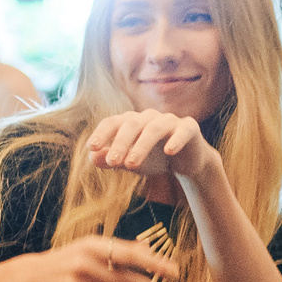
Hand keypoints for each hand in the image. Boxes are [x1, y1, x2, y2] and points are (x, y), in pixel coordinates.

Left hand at [87, 110, 220, 197]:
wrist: (186, 163)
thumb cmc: (154, 159)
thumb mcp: (130, 162)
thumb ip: (111, 160)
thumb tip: (92, 158)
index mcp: (131, 122)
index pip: (113, 122)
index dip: (102, 133)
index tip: (92, 147)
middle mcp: (149, 117)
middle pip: (132, 124)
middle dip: (120, 143)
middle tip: (112, 162)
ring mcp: (170, 120)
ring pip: (154, 128)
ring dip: (141, 146)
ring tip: (131, 164)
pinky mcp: (189, 128)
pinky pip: (182, 131)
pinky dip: (175, 139)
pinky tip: (169, 151)